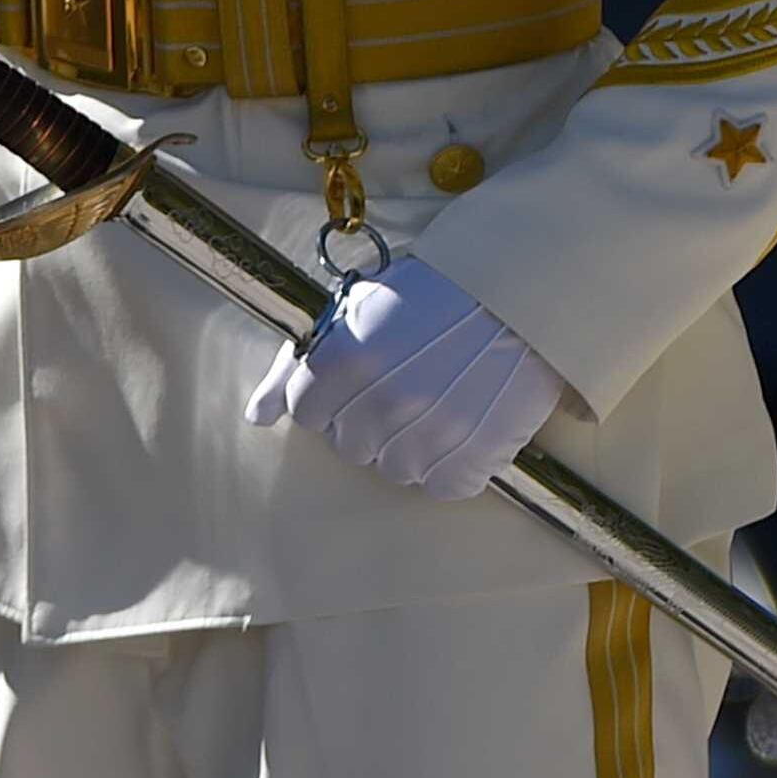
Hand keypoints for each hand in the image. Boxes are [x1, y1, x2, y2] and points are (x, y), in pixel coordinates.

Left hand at [243, 260, 566, 498]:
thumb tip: (256, 417)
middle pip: (349, 445)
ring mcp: (428, 434)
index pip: (307, 413)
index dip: (330, 398)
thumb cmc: (432, 293)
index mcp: (342, 362)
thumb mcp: (354, 308)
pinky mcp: (474, 457)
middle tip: (402, 386)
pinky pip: (443, 485)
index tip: (356, 382)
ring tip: (436, 401)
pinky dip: (452, 465)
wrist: (519, 292)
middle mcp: (379, 402)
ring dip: (410, 444)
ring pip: (395, 469)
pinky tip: (464, 424)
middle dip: (368, 420)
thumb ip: (296, 366)